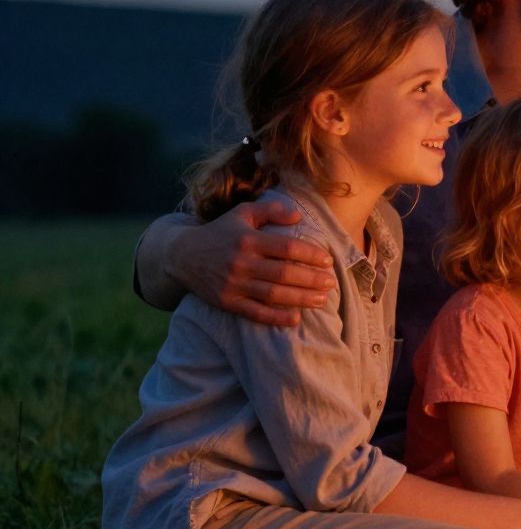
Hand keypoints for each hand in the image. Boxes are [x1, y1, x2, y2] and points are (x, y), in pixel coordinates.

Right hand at [177, 200, 336, 326]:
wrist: (181, 256)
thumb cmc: (220, 232)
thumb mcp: (242, 213)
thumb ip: (270, 210)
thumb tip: (298, 216)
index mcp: (248, 240)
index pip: (286, 247)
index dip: (310, 254)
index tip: (327, 261)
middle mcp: (241, 262)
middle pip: (283, 273)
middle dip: (311, 279)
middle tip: (331, 283)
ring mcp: (233, 284)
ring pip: (273, 294)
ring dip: (301, 298)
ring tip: (322, 300)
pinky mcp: (227, 302)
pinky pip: (255, 312)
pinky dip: (276, 317)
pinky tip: (295, 319)